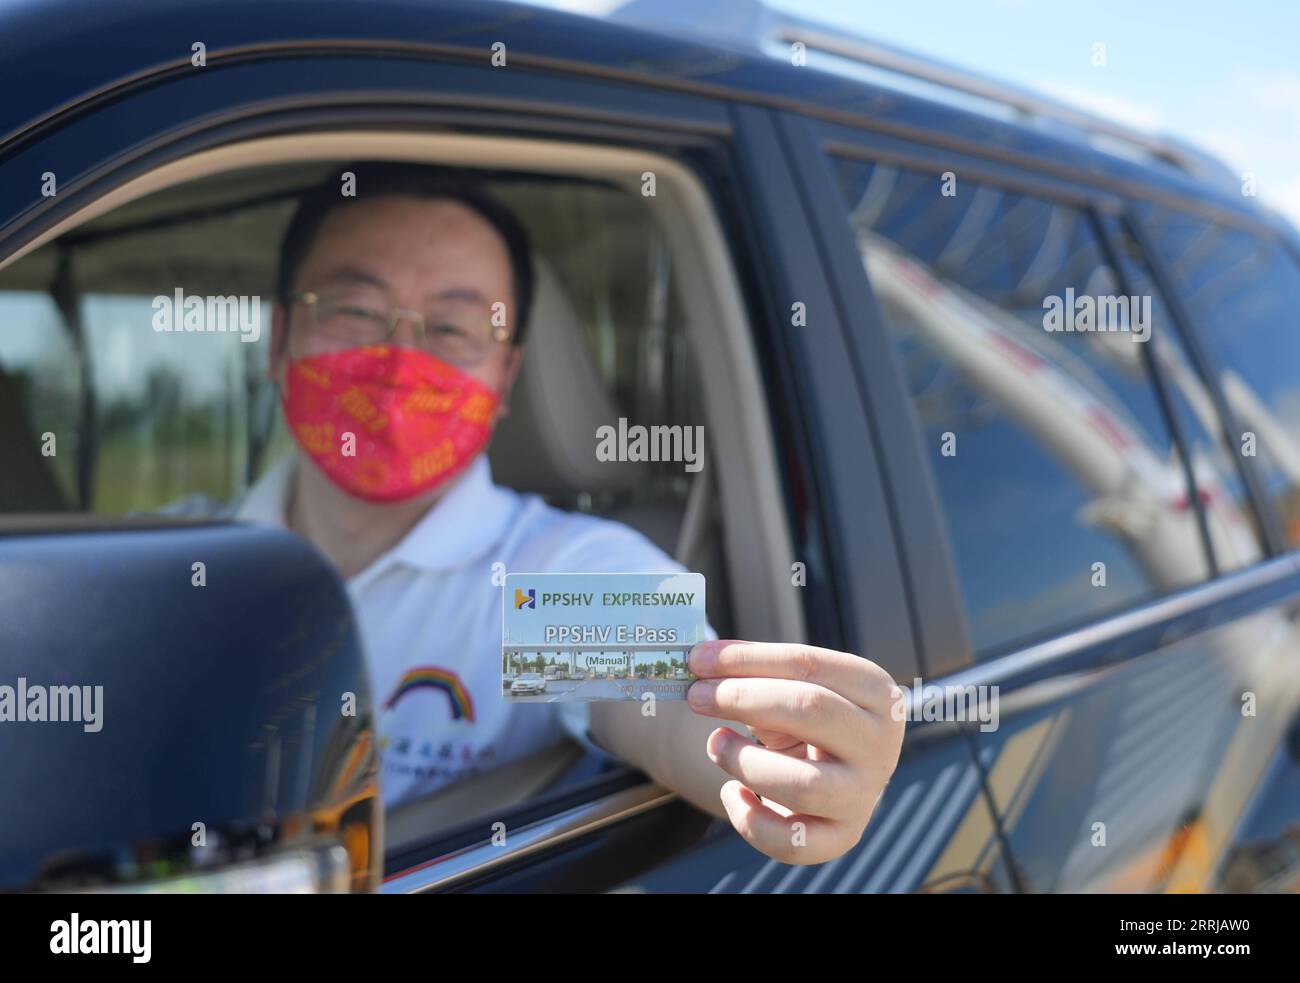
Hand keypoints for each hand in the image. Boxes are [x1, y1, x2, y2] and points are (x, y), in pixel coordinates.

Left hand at [686, 640, 905, 864]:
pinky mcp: (843, 836)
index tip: (699, 659)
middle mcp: (879, 742)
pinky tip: (732, 793)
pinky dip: (750, 820)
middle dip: (742, 698)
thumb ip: (754, 672)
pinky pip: (793, 841)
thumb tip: (701, 661)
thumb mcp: (792, 689)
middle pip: (809, 710)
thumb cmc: (808, 722)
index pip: (806, 664)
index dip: (746, 660)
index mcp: (875, 691)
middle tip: (697, 696)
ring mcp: (865, 794)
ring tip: (715, 743)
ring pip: (803, 782)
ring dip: (744, 761)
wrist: (839, 775)